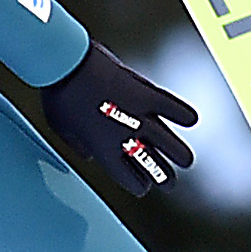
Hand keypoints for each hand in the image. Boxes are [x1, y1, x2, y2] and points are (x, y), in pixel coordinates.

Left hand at [38, 39, 199, 197]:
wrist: (66, 65)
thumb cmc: (58, 96)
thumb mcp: (61, 129)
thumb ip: (79, 145)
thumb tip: (89, 154)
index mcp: (103, 150)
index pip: (128, 178)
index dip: (137, 185)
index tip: (143, 186)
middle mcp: (124, 137)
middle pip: (151, 164)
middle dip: (163, 177)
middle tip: (169, 184)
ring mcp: (136, 115)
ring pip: (166, 142)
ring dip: (179, 154)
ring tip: (186, 162)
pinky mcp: (144, 93)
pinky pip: (169, 106)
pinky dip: (181, 113)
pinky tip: (192, 120)